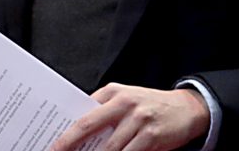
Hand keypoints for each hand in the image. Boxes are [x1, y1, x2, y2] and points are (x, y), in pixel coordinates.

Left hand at [50, 83, 209, 150]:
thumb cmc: (149, 106)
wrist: (185, 108)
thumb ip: (104, 111)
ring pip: (109, 147)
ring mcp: (137, 119)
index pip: (83, 112)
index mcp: (112, 92)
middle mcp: (123, 102)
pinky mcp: (151, 135)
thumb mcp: (125, 100)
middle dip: (69, 142)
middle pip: (88, 125)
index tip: (53, 144)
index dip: (66, 130)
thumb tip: (78, 132)